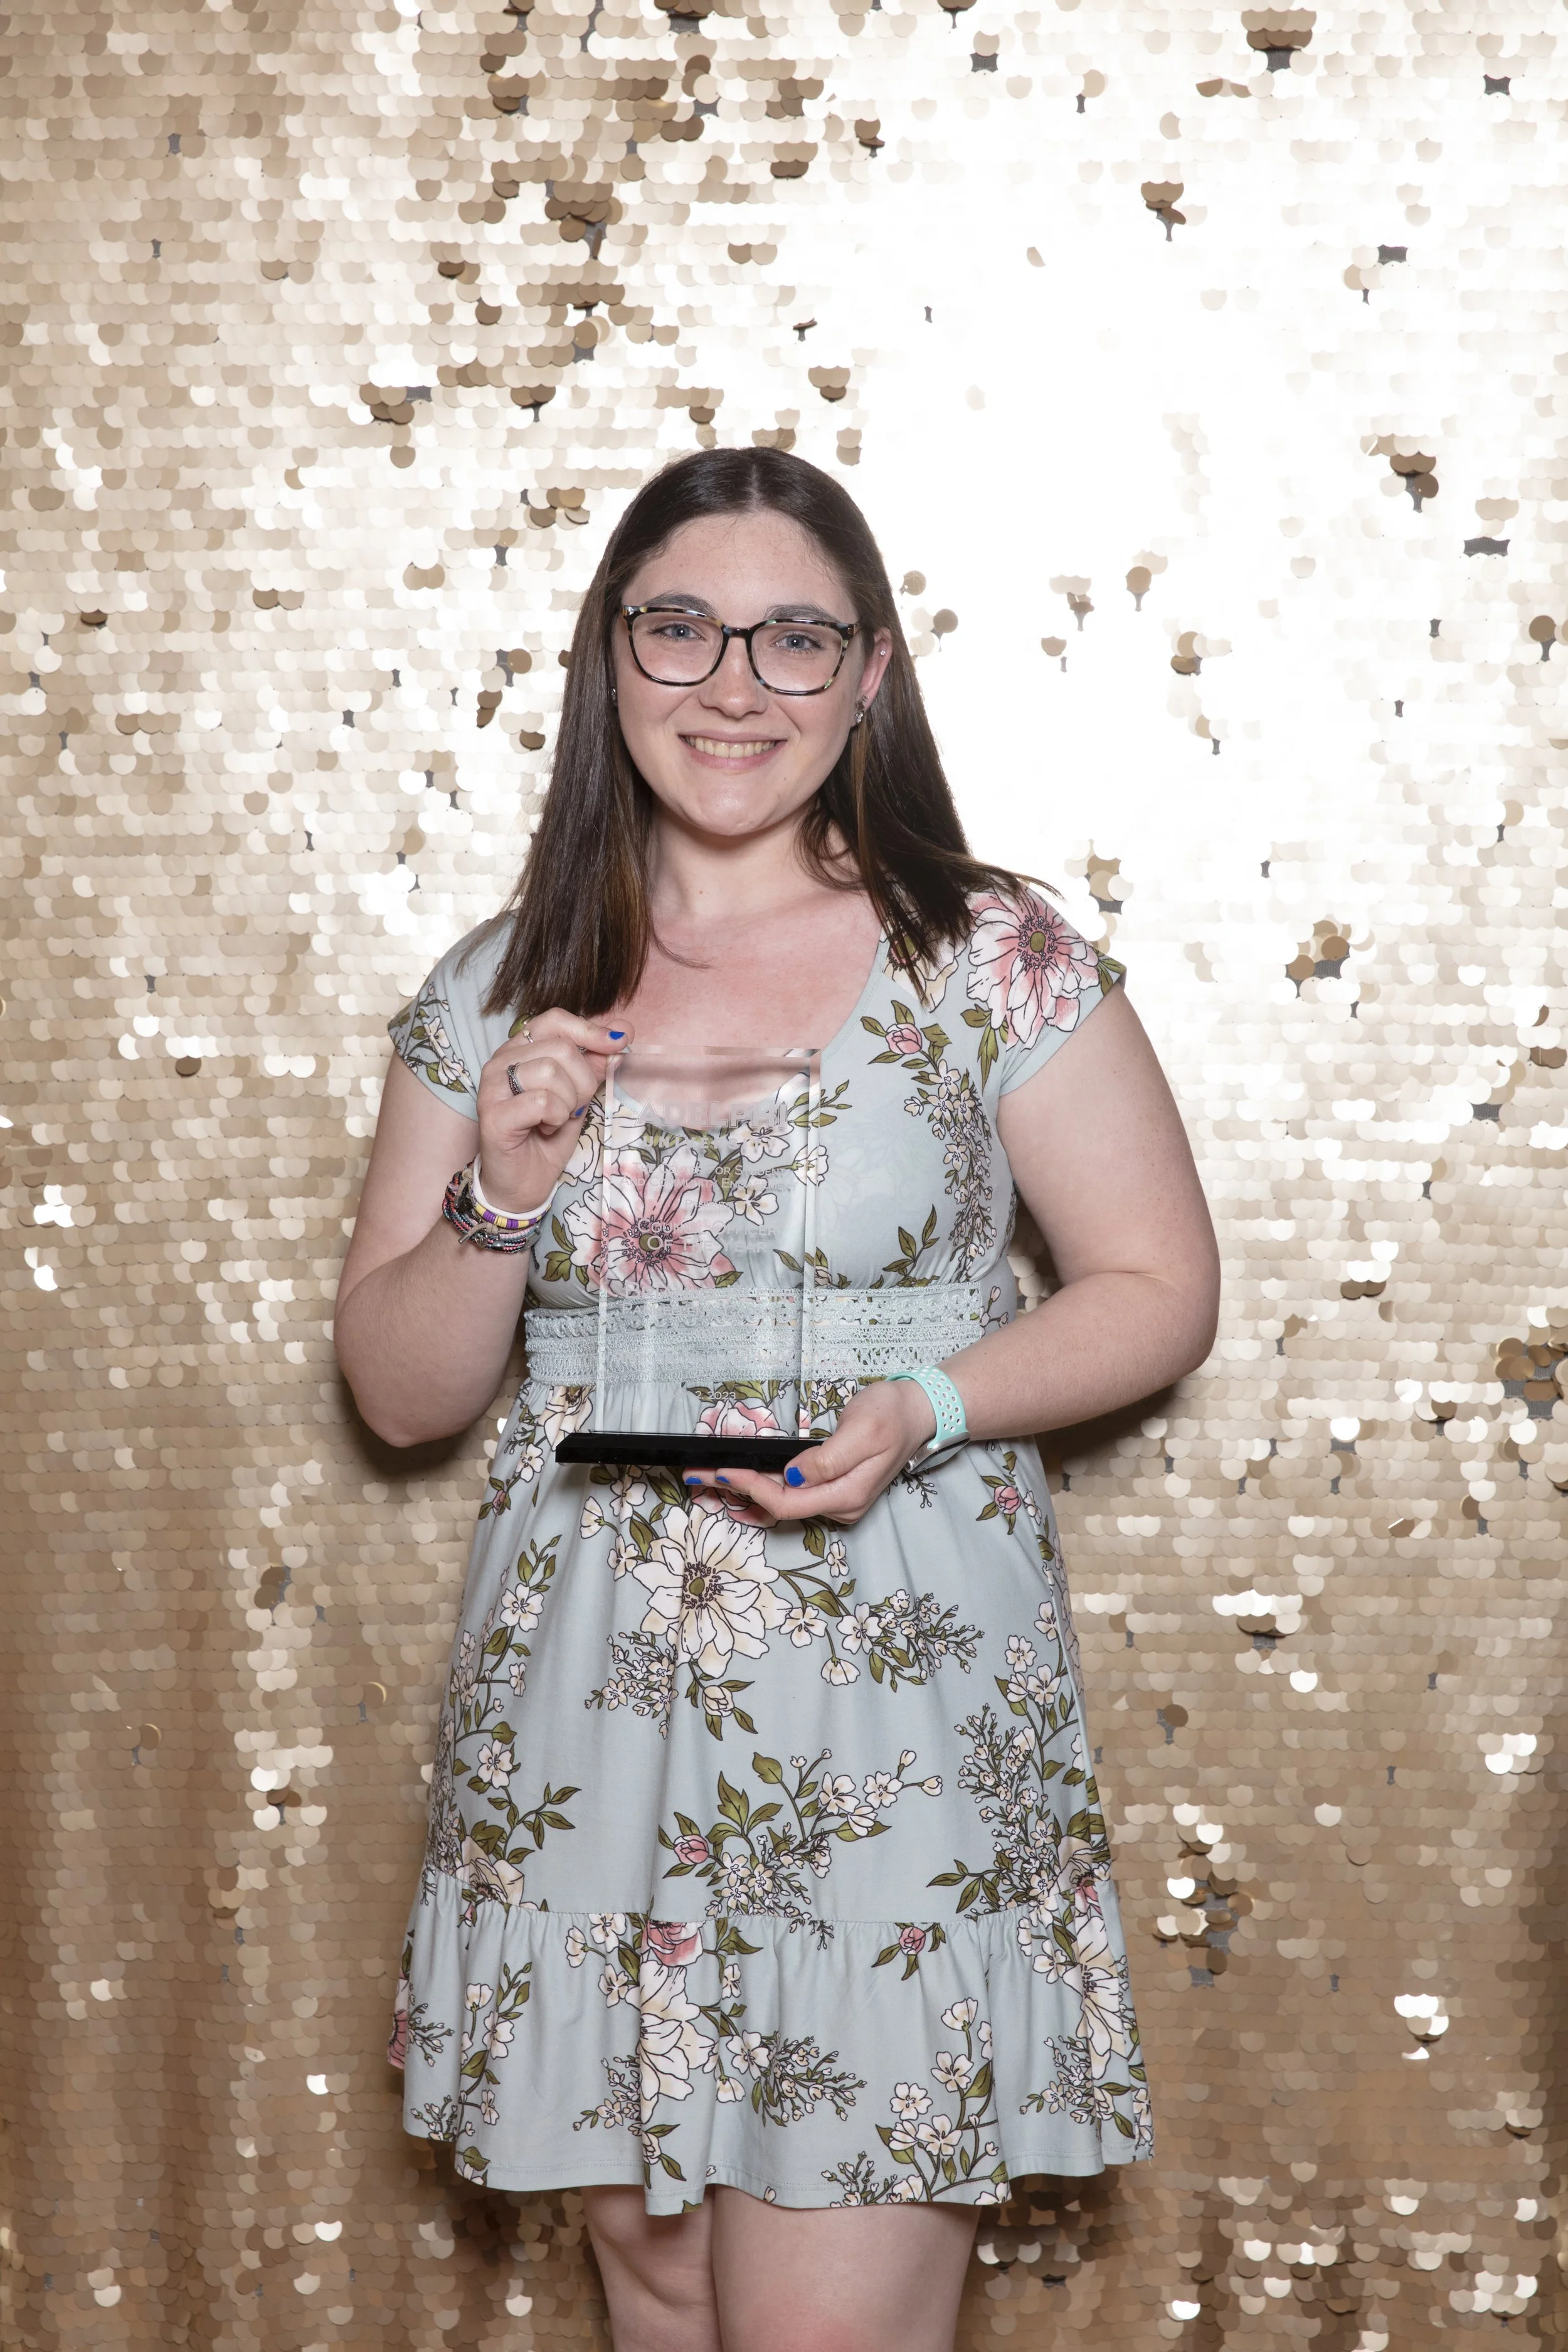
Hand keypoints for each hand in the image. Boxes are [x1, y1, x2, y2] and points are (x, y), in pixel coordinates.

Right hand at [475, 1010, 629, 1213]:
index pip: (554, 1020)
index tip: (620, 1042)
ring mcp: (492, 1086)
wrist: (521, 1184)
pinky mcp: (493, 1114)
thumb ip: (593, 1065)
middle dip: (583, 1081)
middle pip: (561, 1048)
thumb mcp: (577, 1096)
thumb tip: (621, 1032)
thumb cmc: (545, 1138)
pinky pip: (542, 1102)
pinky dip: (556, 1119)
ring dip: (568, 1103)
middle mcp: (501, 1061)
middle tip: (574, 1107)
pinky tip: (546, 1130)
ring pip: (551, 1072)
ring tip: (556, 1120)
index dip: (590, 1030)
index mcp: (520, 1050)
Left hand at [686, 1377, 937, 1526]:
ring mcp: (836, 1502)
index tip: (723, 1469)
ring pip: (781, 1505)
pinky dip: (761, 1491)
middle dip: (735, 1492)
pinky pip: (790, 1498)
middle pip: (777, 1508)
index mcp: (846, 1495)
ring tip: (708, 1481)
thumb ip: (828, 1459)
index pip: (787, 1501)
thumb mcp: (862, 1430)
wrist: (918, 1413)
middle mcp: (839, 1507)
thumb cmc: (891, 1415)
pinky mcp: (832, 1491)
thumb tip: (793, 1476)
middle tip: (697, 1475)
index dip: (751, 1487)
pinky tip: (739, 1490)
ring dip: (744, 1493)